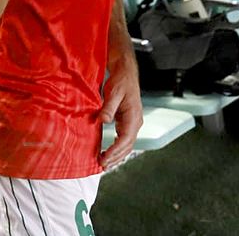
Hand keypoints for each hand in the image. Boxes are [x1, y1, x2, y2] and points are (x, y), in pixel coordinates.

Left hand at [99, 55, 141, 169]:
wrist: (126, 72)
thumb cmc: (120, 81)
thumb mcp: (113, 92)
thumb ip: (108, 107)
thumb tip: (102, 121)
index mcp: (133, 117)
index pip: (125, 140)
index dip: (115, 151)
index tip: (104, 159)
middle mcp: (136, 122)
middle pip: (127, 146)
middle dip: (115, 157)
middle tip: (101, 166)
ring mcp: (133, 122)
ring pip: (127, 144)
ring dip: (117, 155)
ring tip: (104, 163)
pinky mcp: (128, 121)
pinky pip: (124, 139)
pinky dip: (117, 148)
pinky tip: (109, 152)